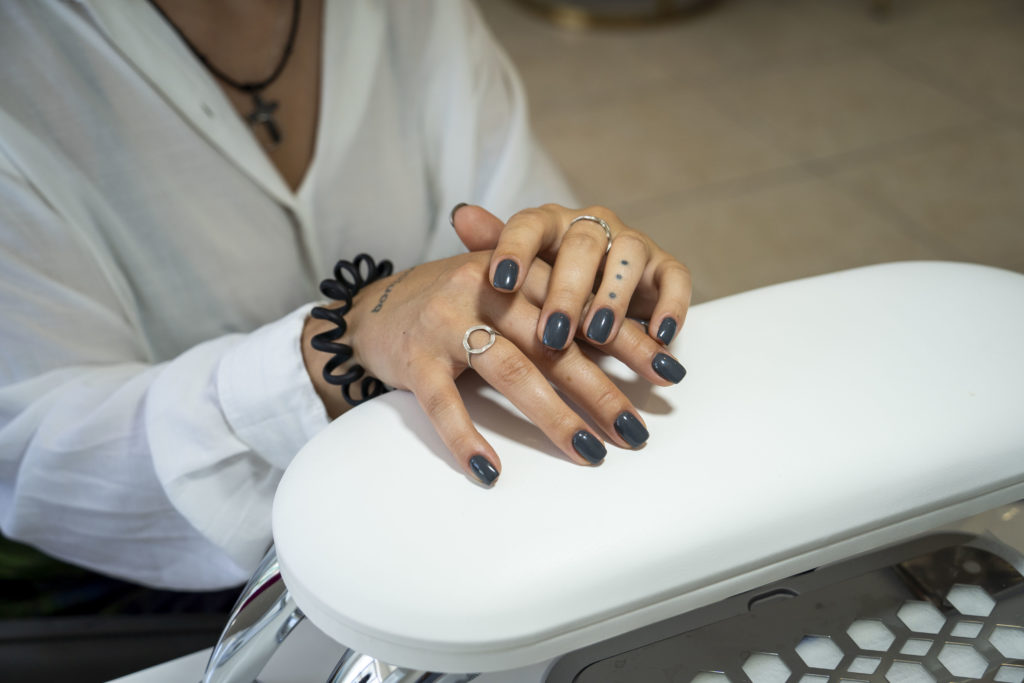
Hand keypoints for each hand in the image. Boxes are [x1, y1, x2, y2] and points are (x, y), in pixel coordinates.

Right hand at [302, 251, 671, 486]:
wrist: (371, 312)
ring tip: (591, 452)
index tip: (669, 372)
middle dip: (602, 388)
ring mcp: (446, 321)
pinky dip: (467, 438)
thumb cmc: (454, 310)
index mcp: (516, 270)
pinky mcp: (414, 357)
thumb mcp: (504, 295)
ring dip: (554, 416)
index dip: (629, 340)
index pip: (582, 305)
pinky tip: (491, 470)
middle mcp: (483, 288)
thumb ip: (555, 310)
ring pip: (509, 370)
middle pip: (553, 342)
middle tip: (637, 429)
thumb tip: (629, 348)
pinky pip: (443, 403)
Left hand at [451, 203, 690, 363]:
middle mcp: (592, 225)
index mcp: (548, 224)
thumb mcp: (514, 278)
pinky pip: (676, 279)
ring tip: (598, 336)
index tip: (498, 282)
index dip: (514, 251)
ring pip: (628, 256)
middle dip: (567, 291)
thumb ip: (490, 250)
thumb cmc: (544, 291)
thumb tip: (461, 215)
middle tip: (552, 333)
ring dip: (613, 298)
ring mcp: (631, 244)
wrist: (593, 301)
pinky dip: (672, 307)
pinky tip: (660, 337)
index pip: (528, 226)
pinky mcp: (666, 268)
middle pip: (581, 245)